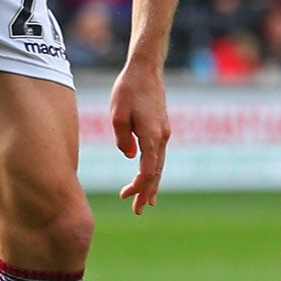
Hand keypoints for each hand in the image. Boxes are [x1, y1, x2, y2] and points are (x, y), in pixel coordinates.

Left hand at [109, 58, 169, 212]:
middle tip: (138, 210)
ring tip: (145, 201)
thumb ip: (122, 138)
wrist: (145, 69)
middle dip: (147, 192)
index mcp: (152, 136)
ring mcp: (163, 132)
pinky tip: (149, 177)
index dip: (140, 187)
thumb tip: (129, 156)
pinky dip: (154, 169)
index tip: (129, 199)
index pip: (149, 170)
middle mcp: (162, 137)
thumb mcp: (117, 113)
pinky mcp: (161, 128)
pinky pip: (158, 155)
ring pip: (159, 164)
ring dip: (151, 183)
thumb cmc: (129, 89)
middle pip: (156, 172)